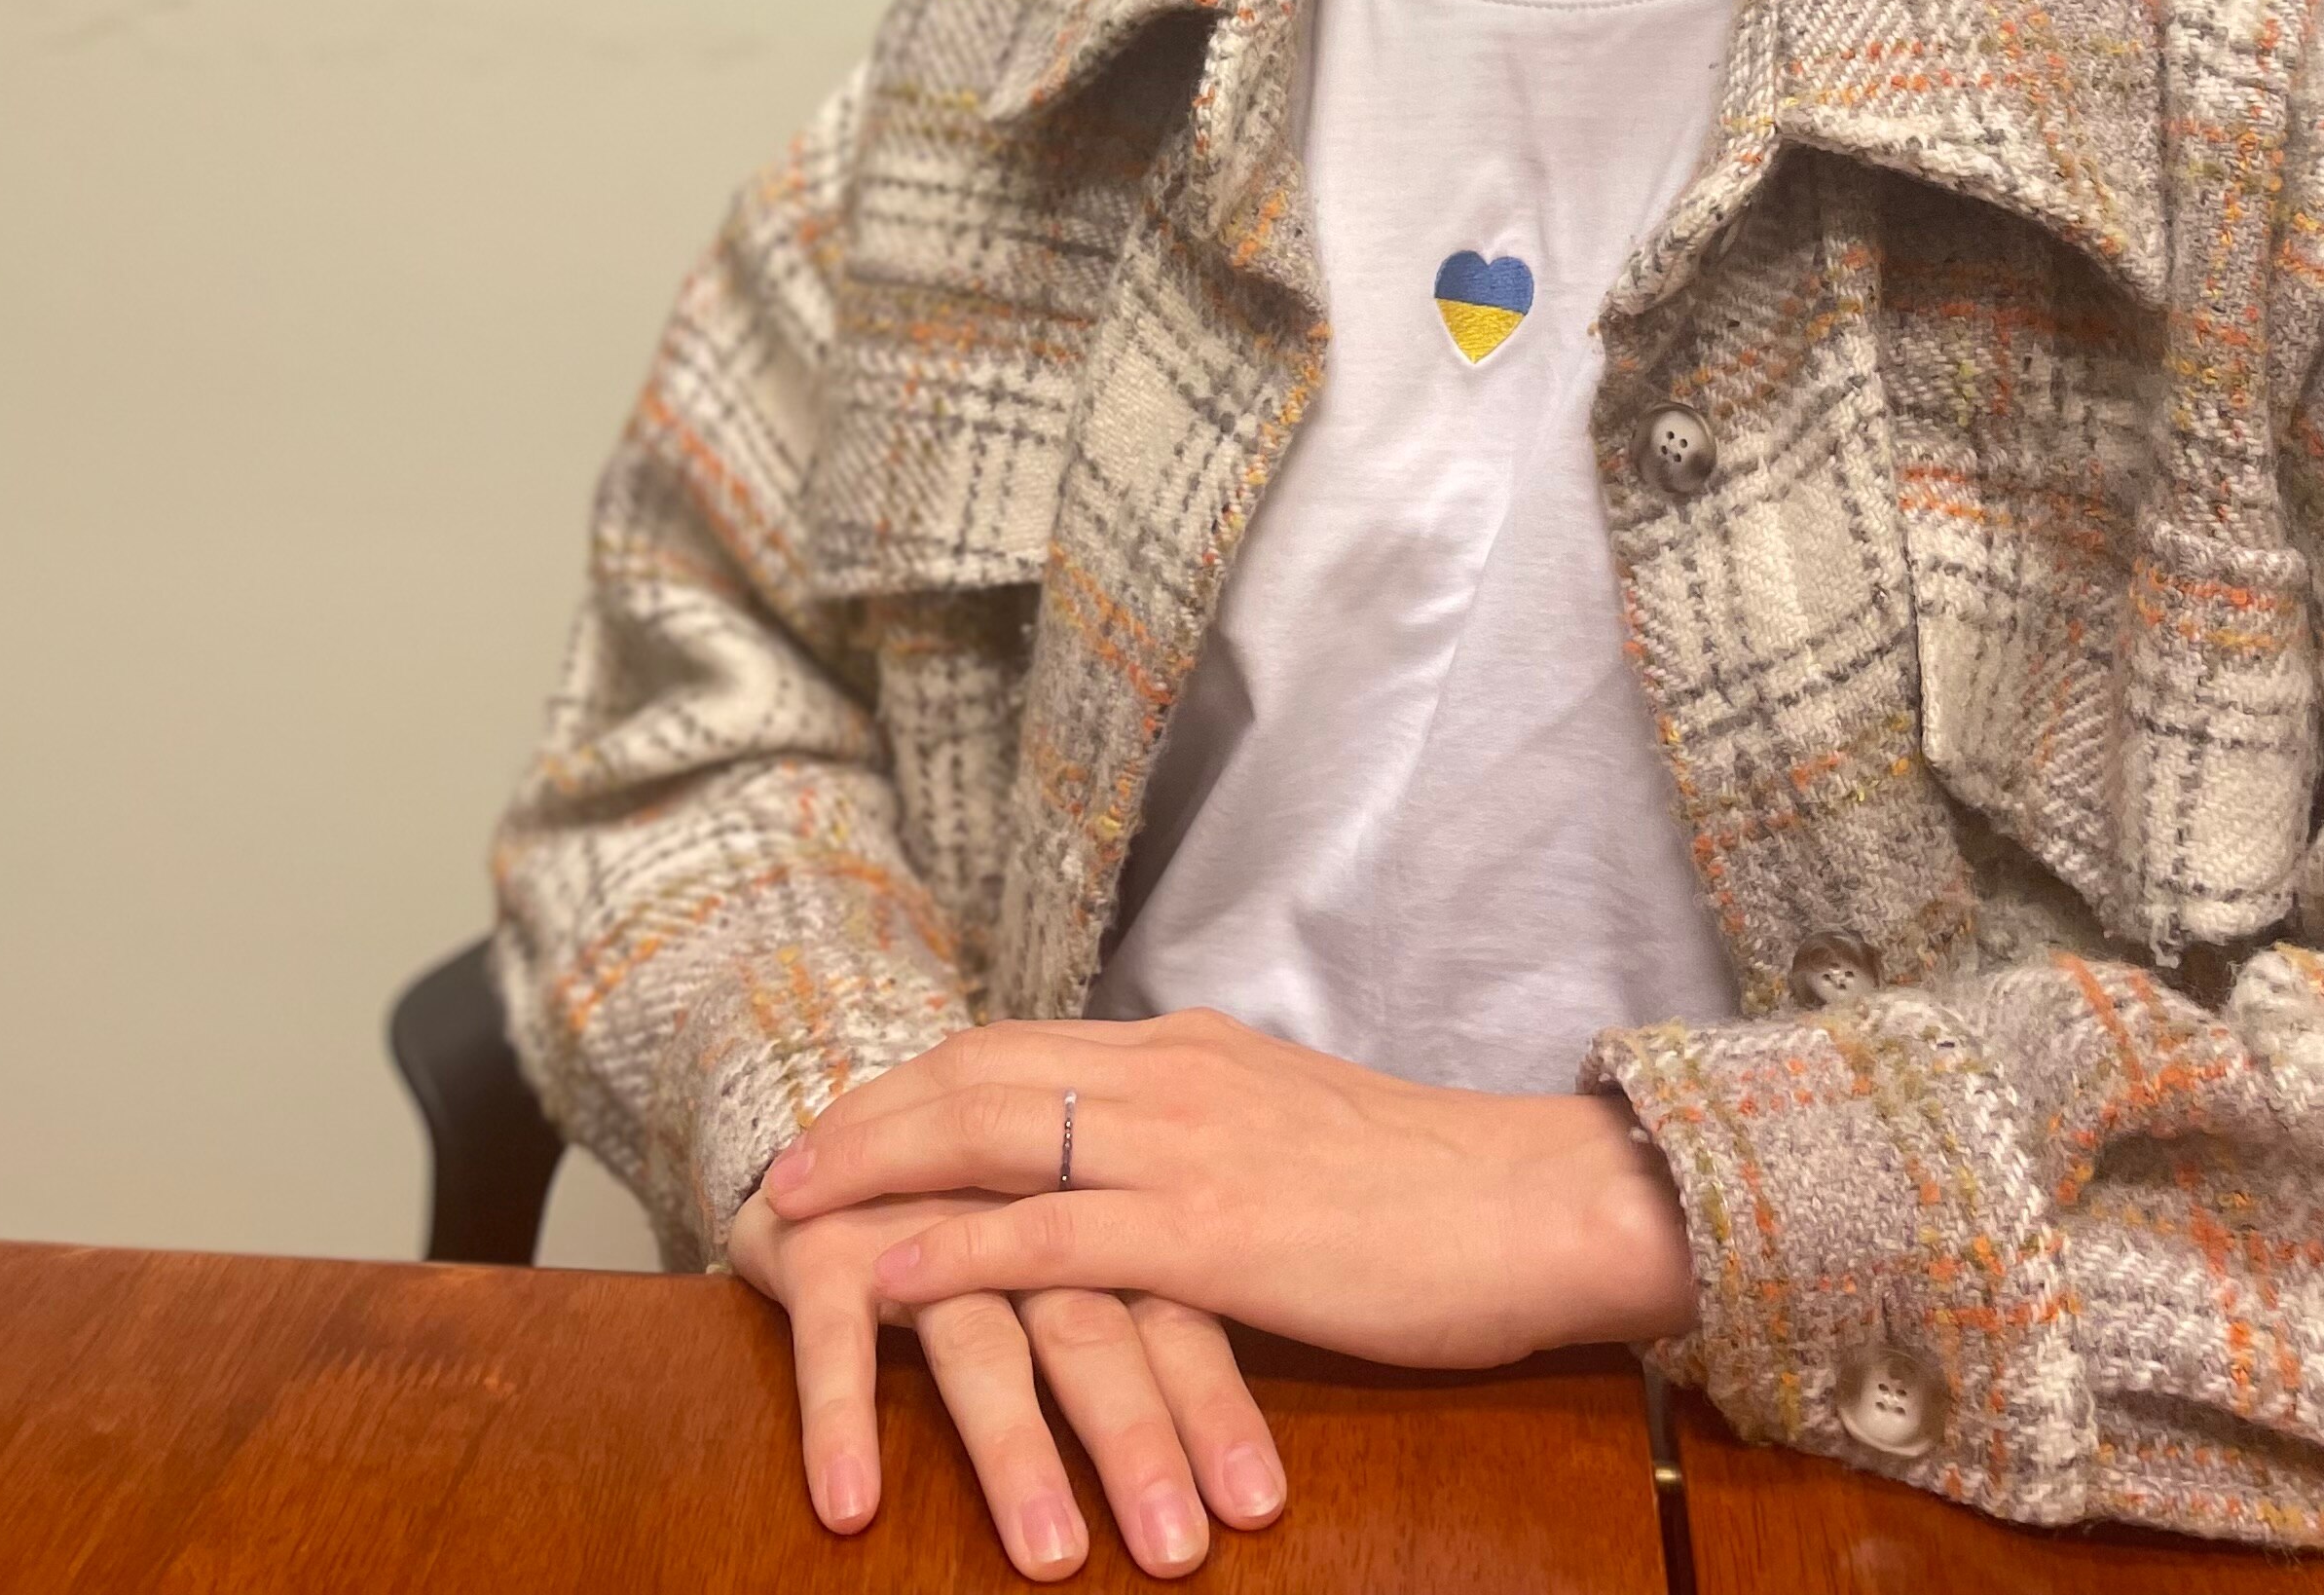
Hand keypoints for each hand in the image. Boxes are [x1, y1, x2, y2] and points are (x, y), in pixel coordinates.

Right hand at [725, 1175, 1284, 1581]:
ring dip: (1014, 1446)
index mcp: (1091, 1190)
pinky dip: (841, 1414)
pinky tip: (851, 1503)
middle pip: (1089, 1319)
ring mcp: (917, 1217)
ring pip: (977, 1332)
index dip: (1213, 1401)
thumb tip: (1263, 1424)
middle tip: (1175, 1549)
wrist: (827, 1140)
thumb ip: (1159, 1295)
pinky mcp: (823, 1239)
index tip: (1259, 1505)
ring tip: (1052, 1555)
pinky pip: (834, 1333)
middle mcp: (1011, 1205)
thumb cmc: (973, 1208)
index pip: (1171, 1298)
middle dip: (1136, 1436)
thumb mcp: (1081, 1236)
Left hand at [759, 1010, 1699, 1368]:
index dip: (920, 1080)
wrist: (1539, 1201)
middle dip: (870, 1111)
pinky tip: (883, 1278)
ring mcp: (1187, 1148)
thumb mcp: (1296, 1134)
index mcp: (1191, 1050)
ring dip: (879, 1166)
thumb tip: (1146, 1160)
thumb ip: (1212, 1135)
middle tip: (784, 1157)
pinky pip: (1052, 1235)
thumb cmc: (1434, 1191)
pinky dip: (954, 1251)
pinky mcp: (1213, 1233)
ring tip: (793, 1206)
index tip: (849, 1113)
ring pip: (993, 1133)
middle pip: (978, 1072)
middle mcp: (1171, 1075)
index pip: (1018, 1046)